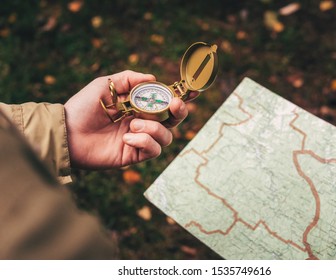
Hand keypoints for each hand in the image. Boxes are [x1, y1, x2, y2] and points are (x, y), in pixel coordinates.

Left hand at [64, 70, 195, 168]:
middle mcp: (142, 123)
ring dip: (153, 128)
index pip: (165, 102)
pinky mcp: (134, 155)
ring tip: (131, 125)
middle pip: (173, 121)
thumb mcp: (106, 85)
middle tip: (174, 105)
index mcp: (138, 107)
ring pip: (166, 137)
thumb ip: (130, 79)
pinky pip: (153, 150)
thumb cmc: (84, 106)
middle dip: (179, 112)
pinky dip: (143, 142)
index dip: (181, 98)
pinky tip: (126, 138)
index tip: (193, 91)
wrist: (68, 132)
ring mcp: (139, 140)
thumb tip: (153, 78)